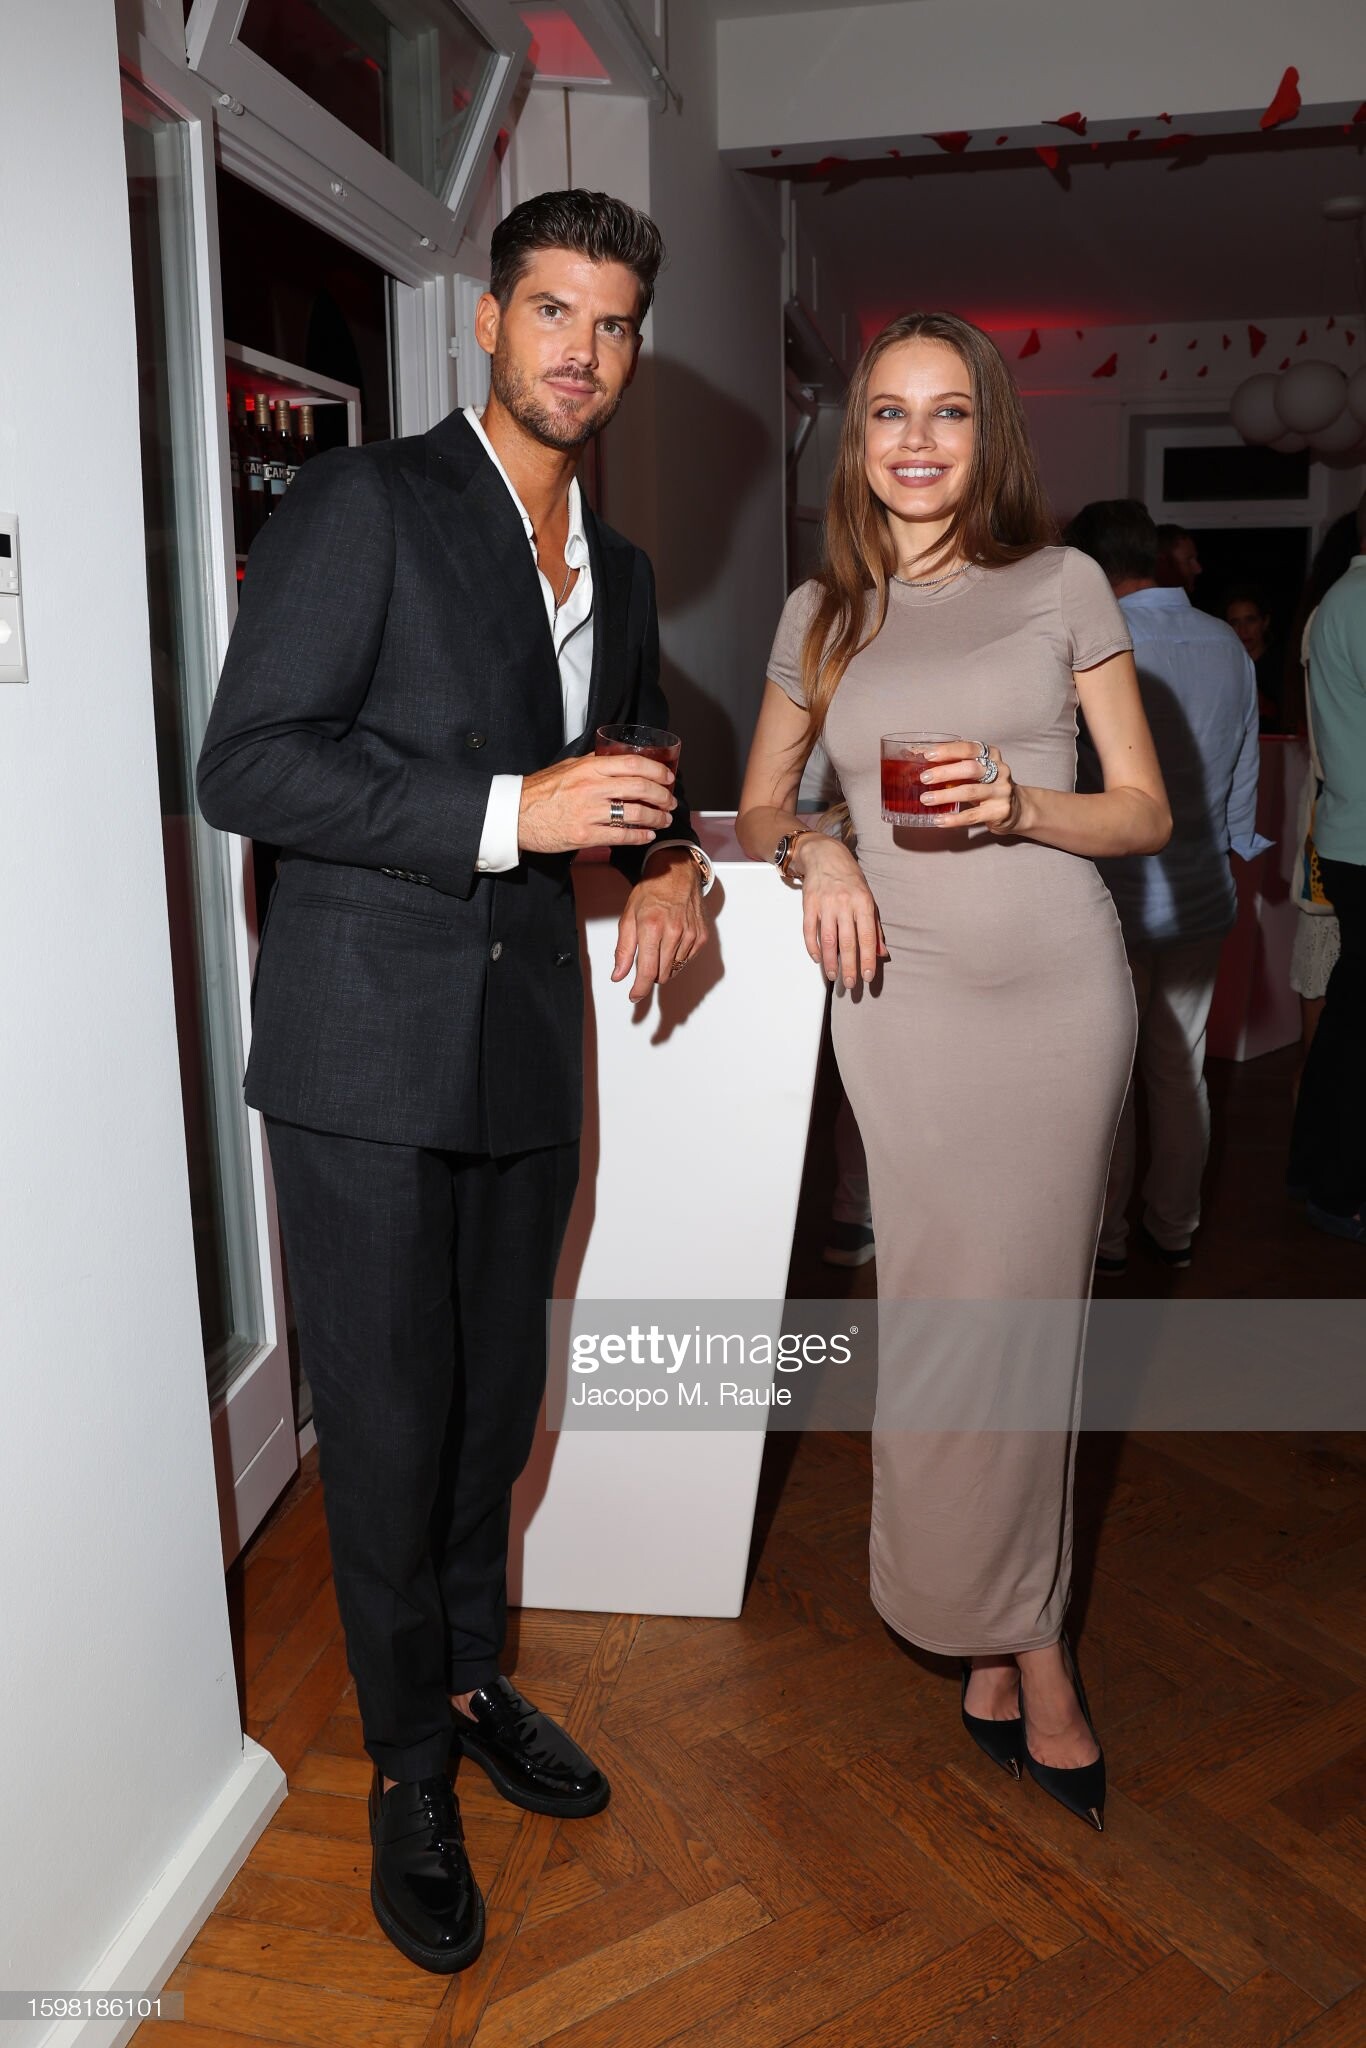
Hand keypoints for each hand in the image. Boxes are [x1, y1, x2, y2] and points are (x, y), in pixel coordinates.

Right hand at [519, 752, 675, 854]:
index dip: (656, 771)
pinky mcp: (585, 835)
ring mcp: (589, 813)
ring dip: (656, 817)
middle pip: (640, 788)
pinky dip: (640, 836)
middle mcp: (592, 788)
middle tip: (670, 801)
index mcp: (589, 768)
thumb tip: (615, 758)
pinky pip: (622, 835)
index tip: (667, 777)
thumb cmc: (540, 791)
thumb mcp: (567, 767)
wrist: (515, 815)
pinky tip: (648, 835)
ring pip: (636, 813)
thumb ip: (593, 763)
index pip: (632, 763)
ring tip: (663, 819)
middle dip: (662, 796)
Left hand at [612, 847, 708, 999]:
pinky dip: (677, 957)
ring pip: (675, 969)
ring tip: (659, 943)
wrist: (677, 874)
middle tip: (645, 959)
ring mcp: (690, 935)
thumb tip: (619, 975)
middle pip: (662, 974)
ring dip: (664, 964)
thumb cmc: (651, 892)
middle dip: (650, 974)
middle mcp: (674, 932)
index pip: (647, 971)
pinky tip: (672, 940)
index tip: (634, 996)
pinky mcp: (701, 937)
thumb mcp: (628, 917)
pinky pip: (687, 960)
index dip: (639, 989)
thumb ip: (623, 950)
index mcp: (652, 928)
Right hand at [791, 834, 888, 988]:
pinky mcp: (809, 904)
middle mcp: (844, 904)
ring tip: (833, 976)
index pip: (867, 936)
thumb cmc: (850, 879)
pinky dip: (813, 947)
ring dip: (830, 961)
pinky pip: (809, 930)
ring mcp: (825, 904)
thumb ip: (875, 928)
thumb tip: (881, 953)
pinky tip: (818, 959)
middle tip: (850, 984)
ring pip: (827, 939)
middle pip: (847, 941)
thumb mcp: (868, 900)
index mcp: (863, 903)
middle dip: (849, 966)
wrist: (825, 856)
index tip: (868, 976)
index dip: (867, 959)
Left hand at [916, 741, 1023, 834]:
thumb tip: (918, 757)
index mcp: (991, 755)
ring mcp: (1001, 791)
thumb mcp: (975, 772)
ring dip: (945, 795)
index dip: (947, 751)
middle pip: (970, 768)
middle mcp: (999, 770)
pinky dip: (953, 819)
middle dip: (944, 772)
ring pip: (970, 791)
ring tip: (926, 799)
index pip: (969, 748)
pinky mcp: (999, 811)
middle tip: (924, 778)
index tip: (928, 755)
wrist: (1016, 808)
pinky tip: (939, 820)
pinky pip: (972, 816)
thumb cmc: (987, 786)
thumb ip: (953, 765)